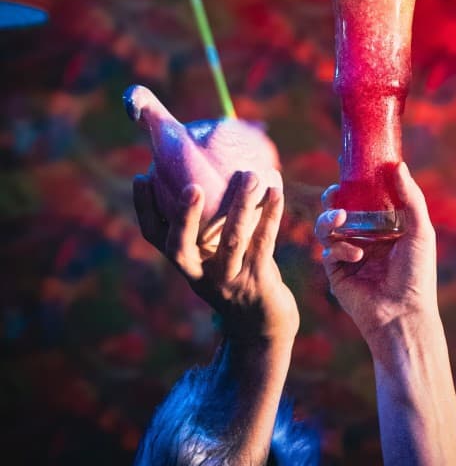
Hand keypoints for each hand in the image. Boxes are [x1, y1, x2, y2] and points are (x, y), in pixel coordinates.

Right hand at [133, 170, 298, 343]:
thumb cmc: (238, 276)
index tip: (142, 176)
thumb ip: (210, 224)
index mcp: (186, 264)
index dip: (144, 209)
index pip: (155, 237)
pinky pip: (264, 244)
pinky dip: (270, 215)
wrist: (262, 326)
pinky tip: (276, 190)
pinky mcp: (258, 283)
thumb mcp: (216, 255)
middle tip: (191, 187)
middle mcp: (200, 276)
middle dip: (184, 217)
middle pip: (180, 249)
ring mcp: (228, 282)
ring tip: (249, 175)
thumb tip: (214, 167)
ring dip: (241, 206)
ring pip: (231, 242)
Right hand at [314, 162, 437, 342]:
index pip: (366, 199)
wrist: (402, 315)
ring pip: (327, 227)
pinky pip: (328, 251)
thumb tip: (399, 165)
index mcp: (386, 228)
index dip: (356, 184)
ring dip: (330, 219)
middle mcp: (366, 239)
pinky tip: (356, 256)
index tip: (348, 168)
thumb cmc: (418, 275)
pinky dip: (339, 248)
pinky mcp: (337, 272)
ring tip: (340, 219)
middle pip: (341, 210)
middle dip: (334, 199)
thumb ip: (410, 197)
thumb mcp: (421, 231)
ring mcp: (350, 255)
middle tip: (335, 192)